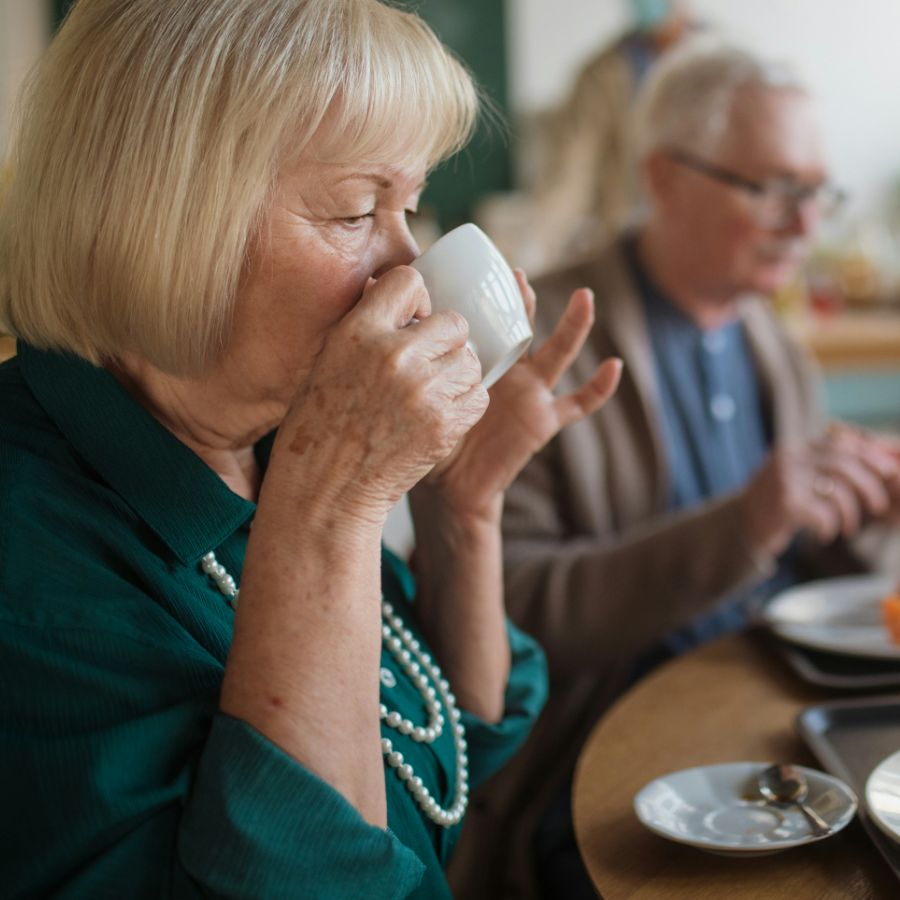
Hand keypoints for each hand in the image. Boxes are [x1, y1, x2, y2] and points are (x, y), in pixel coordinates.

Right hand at [268, 267, 488, 529]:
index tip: (412, 321)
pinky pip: (478, 396)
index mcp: (358, 332)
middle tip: (427, 365)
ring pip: (471, 361)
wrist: (327, 487)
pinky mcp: (444, 426)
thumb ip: (366, 324)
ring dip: (457, 374)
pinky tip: (440, 413)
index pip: (409, 281)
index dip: (417, 300)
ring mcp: (423, 392)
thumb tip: (398, 292)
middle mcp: (394, 356)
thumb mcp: (328, 359)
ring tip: (431, 393)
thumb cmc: (322, 423)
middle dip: (446, 341)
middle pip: (454, 323)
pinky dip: (465, 404)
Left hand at [412, 269, 621, 521]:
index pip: (488, 316)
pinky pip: (579, 404)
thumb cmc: (424, 433)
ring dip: (574, 326)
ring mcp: (530, 391)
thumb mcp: (409, 388)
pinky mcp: (544, 419)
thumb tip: (365, 296)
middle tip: (515, 275)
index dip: (488, 293)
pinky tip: (615, 367)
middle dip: (522, 300)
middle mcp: (508, 368)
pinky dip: (598, 388)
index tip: (479, 269)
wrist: (447, 485)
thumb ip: (395, 347)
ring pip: (557, 352)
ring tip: (584, 299)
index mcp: (479, 357)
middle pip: (523, 325)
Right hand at [740, 423, 899, 556]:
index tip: (889, 471)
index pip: (841, 442)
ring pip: (837, 489)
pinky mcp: (784, 503)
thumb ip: (824, 465)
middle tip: (879, 506)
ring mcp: (785, 479)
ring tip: (850, 528)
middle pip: (844, 463)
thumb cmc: (777, 504)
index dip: (870, 455)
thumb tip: (872, 457)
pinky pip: (823, 513)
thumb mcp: (797, 477)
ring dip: (851, 513)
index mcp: (795, 448)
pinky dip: (831, 526)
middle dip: (869, 485)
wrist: (741, 526)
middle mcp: (789, 458)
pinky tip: (824, 535)